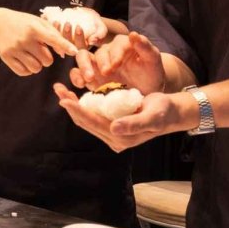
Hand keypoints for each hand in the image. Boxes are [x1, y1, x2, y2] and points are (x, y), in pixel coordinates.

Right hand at [0, 9, 77, 75]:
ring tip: (32, 55)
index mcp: (34, 28)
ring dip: (37, 65)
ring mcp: (14, 49)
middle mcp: (24, 39)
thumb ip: (54, 35)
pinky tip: (24, 60)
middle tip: (40, 50)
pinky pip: (24, 72)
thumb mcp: (39, 23)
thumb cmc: (25, 23)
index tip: (75, 51)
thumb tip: (65, 53)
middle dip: (47, 58)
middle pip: (46, 60)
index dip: (65, 45)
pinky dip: (27, 69)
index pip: (53, 38)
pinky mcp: (6, 57)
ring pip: (35, 68)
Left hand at [47, 7, 107, 47]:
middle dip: (66, 34)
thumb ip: (99, 35)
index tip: (78, 27)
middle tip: (67, 23)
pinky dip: (51, 27)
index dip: (79, 37)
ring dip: (57, 31)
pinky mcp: (57, 35)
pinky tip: (50, 20)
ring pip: (58, 40)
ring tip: (58, 22)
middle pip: (67, 44)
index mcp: (83, 48)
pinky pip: (52, 33)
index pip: (80, 46)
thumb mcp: (102, 29)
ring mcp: (64, 42)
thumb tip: (92, 41)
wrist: (90, 19)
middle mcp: (72, 47)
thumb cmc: (97, 26)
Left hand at [54, 85, 192, 151]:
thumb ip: (133, 124)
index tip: (64, 99)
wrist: (171, 112)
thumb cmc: (164, 113)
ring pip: (86, 117)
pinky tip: (73, 93)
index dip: (78, 111)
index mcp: (121, 138)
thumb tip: (113, 128)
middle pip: (85, 121)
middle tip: (57, 89)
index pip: (93, 123)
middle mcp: (113, 137)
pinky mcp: (111, 123)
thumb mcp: (152, 116)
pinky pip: (92, 113)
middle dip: (70, 105)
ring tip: (60, 89)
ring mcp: (111, 131)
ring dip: (73, 103)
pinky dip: (82, 103)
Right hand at [70, 31, 166, 94]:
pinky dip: (76, 77)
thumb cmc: (151, 74)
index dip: (115, 54)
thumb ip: (145, 47)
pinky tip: (81, 84)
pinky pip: (77, 74)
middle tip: (106, 73)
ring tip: (89, 79)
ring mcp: (97, 65)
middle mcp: (108, 52)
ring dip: (83, 66)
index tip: (117, 65)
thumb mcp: (152, 60)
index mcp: (123, 45)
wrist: (146, 92)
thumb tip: (133, 34)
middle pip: (98, 51)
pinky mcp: (91, 77)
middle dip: (100, 61)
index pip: (116, 44)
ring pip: (83, 58)